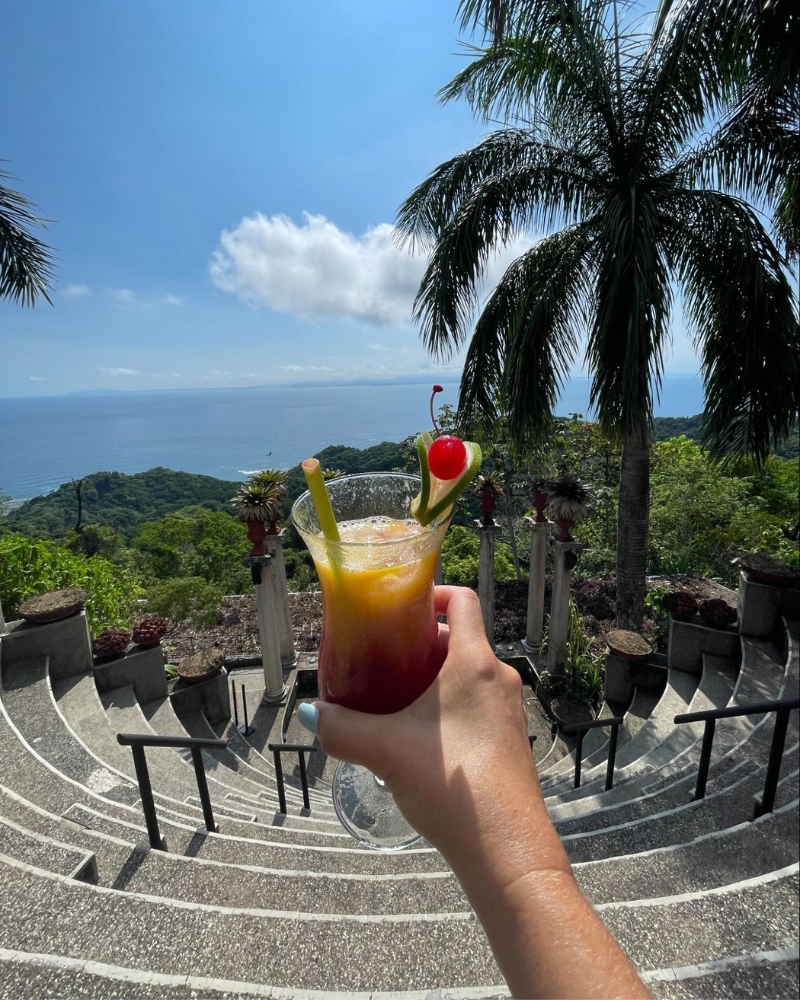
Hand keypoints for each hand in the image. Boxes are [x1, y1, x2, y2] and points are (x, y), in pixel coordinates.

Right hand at [307, 586, 555, 869]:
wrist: (505, 848)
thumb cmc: (451, 784)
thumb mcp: (385, 749)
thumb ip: (343, 728)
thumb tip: (312, 715)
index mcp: (475, 663)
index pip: (462, 601)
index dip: (433, 594)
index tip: (402, 608)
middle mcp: (499, 679)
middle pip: (461, 639)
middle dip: (422, 645)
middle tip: (385, 659)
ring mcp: (510, 711)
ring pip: (470, 675)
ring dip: (435, 679)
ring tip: (398, 701)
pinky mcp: (511, 741)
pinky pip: (479, 706)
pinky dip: (451, 707)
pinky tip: (422, 739)